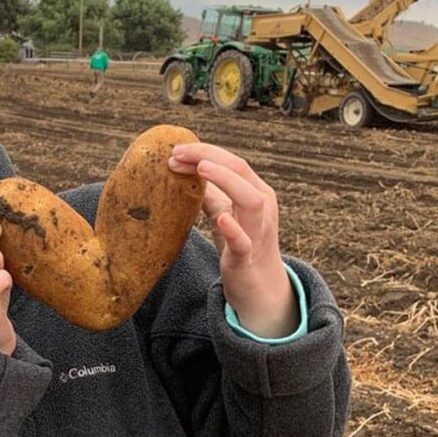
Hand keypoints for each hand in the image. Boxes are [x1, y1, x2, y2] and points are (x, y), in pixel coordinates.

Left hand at [168, 144, 298, 338]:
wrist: (258, 285)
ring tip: (201, 169)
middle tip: (178, 154)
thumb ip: (209, 193)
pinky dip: (233, 229)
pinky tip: (220, 218)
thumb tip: (183, 172)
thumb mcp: (223, 213)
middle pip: (241, 171)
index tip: (175, 150)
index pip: (232, 162)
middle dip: (209, 157)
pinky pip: (244, 242)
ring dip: (225, 181)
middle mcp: (262, 207)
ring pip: (251, 200)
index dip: (204, 152)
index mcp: (255, 192)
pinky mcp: (248, 257)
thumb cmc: (240, 244)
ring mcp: (257, 231)